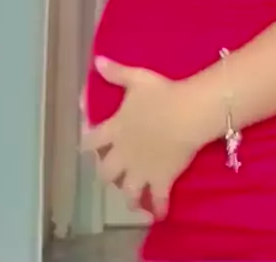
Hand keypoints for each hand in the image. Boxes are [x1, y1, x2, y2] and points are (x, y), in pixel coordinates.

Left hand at [80, 57, 201, 218]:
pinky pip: (158, 201)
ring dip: (129, 197)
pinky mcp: (161, 180)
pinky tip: (159, 214)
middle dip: (107, 174)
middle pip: (106, 173)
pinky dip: (157, 209)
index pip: (91, 140)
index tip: (89, 143)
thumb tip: (97, 61)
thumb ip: (116, 73)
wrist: (188, 113)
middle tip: (113, 172)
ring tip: (132, 200)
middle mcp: (123, 154)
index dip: (88, 142)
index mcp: (114, 130)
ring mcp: (141, 170)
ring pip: (128, 192)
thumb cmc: (162, 93)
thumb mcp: (137, 79)